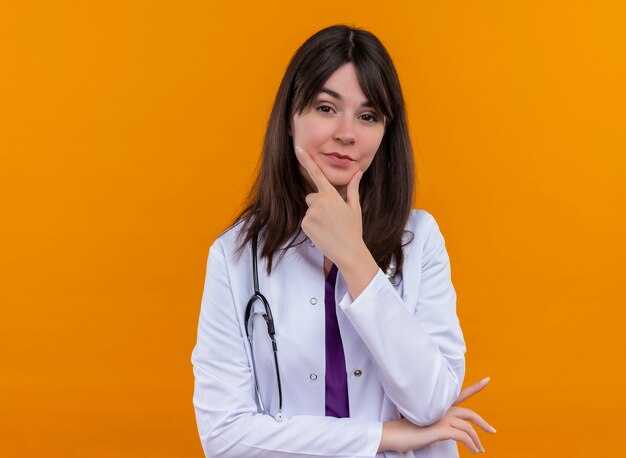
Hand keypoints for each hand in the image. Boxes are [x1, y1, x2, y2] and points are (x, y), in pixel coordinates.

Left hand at [294, 145, 363, 265]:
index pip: (316, 174)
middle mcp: (319, 202)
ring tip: (329, 228)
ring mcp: (310, 214)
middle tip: (332, 219)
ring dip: (316, 217)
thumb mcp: (355, 207)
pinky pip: (306, 221)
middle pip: (312, 197)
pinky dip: (312, 227)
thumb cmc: (353, 230)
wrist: (349, 251)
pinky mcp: (305, 224)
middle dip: (318, 205)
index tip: (298, 148)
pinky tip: (323, 233)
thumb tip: (358, 173)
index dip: (307, 160)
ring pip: (309, 210)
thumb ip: (353, 189)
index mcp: (331, 195)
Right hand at [379, 377, 495, 453]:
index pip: (460, 394)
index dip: (475, 387)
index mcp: (439, 405)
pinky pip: (463, 437)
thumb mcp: (424, 423)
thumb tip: (446, 431)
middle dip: (483, 423)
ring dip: (477, 440)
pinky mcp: (441, 429)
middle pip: (469, 413)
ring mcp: (442, 418)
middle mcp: (442, 408)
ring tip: (480, 450)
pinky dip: (471, 444)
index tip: (487, 380)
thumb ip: (437, 422)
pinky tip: (473, 450)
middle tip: (492, 431)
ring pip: (468, 427)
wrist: (394, 434)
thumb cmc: (406, 430)